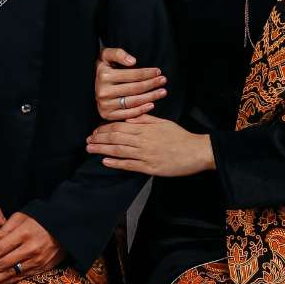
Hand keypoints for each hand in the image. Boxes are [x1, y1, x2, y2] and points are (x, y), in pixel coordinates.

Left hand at [0, 211, 62, 283]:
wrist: (65, 228)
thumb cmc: (40, 220)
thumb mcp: (24, 216)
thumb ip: (7, 226)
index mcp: (24, 233)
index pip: (0, 248)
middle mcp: (30, 248)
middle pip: (3, 264)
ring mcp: (36, 260)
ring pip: (11, 273)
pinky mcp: (41, 268)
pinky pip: (21, 277)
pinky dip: (7, 282)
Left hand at [86, 116, 214, 177]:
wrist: (196, 151)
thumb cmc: (180, 136)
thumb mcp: (162, 122)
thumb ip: (145, 119)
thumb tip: (129, 116)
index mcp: (146, 127)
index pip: (120, 126)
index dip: (105, 128)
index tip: (96, 130)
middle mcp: (143, 140)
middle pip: (116, 137)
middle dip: (99, 138)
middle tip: (88, 140)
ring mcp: (146, 154)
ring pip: (119, 150)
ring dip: (102, 149)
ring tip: (90, 149)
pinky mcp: (150, 168)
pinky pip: (129, 165)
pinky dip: (115, 163)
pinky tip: (105, 161)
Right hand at [95, 45, 167, 120]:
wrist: (89, 82)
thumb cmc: (103, 67)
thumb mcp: (106, 55)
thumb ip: (118, 53)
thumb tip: (133, 61)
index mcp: (104, 76)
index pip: (132, 75)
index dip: (147, 73)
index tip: (158, 71)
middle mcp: (103, 92)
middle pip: (135, 89)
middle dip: (152, 84)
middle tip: (163, 80)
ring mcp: (104, 105)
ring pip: (133, 102)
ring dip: (151, 97)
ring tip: (162, 92)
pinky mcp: (106, 115)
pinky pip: (127, 114)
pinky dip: (141, 110)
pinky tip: (152, 104)